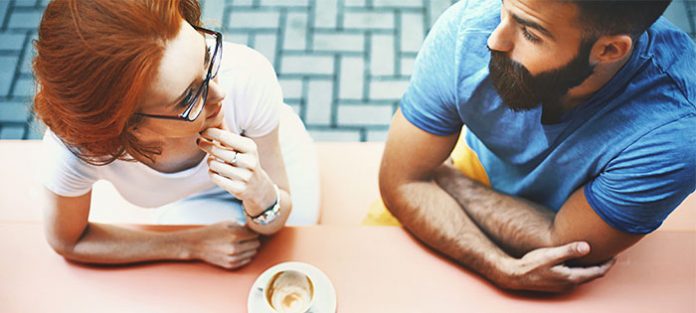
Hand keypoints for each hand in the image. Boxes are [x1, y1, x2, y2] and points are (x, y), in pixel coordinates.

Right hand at [185, 221, 260, 269]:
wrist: (197, 244)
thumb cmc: (212, 232)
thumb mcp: (227, 223)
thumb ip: (242, 225)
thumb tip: (255, 227)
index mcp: (235, 236)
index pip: (255, 235)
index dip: (253, 232)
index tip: (249, 231)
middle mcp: (235, 248)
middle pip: (256, 244)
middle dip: (253, 240)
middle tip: (246, 237)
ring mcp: (233, 258)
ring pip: (253, 253)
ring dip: (250, 248)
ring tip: (241, 243)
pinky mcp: (231, 265)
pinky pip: (247, 260)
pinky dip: (246, 255)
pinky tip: (239, 250)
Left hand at [197, 127, 275, 215]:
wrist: (258, 186)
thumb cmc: (245, 161)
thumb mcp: (242, 147)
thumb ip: (227, 136)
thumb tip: (207, 122)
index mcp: (250, 147)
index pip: (225, 137)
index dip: (210, 133)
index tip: (202, 131)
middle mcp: (249, 161)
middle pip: (217, 151)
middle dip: (205, 145)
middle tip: (200, 142)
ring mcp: (244, 176)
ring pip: (214, 165)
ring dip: (210, 161)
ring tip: (213, 160)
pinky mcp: (238, 189)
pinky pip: (215, 177)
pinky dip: (211, 173)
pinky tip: (215, 171)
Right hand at [497, 241, 614, 292]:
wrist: (516, 276)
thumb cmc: (532, 264)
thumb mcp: (550, 255)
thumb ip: (569, 250)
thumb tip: (588, 246)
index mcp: (572, 277)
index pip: (598, 272)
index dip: (608, 263)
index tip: (615, 254)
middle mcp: (570, 284)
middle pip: (593, 275)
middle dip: (603, 265)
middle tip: (609, 254)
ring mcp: (564, 286)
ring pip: (585, 277)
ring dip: (592, 268)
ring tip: (596, 256)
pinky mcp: (558, 284)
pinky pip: (576, 277)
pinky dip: (583, 270)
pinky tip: (578, 262)